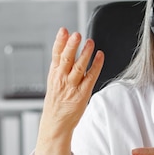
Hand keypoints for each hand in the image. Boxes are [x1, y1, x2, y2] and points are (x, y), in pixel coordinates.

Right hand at [32, 27, 104, 154]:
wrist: (55, 124)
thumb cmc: (56, 101)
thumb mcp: (53, 81)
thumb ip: (59, 65)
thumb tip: (65, 45)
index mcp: (54, 74)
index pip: (55, 55)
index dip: (59, 42)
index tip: (64, 30)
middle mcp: (61, 79)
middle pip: (66, 60)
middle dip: (71, 46)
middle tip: (76, 35)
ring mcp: (72, 87)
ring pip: (78, 68)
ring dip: (85, 54)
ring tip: (90, 42)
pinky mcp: (82, 94)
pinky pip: (90, 78)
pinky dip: (96, 66)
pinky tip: (100, 56)